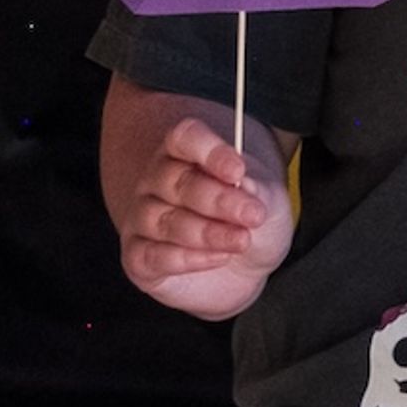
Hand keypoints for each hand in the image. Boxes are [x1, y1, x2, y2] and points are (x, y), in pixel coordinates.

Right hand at [119, 114, 291, 322]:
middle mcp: (157, 181)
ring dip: (209, 233)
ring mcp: (143, 219)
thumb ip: (256, 188)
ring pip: (167, 221)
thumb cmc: (250, 221)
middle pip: (179, 182)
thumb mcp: (268, 200)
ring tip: (242, 240)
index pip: (185, 138)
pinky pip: (153, 256)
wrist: (248, 268)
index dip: (210, 151)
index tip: (238, 170)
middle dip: (220, 200)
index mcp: (187, 153)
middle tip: (253, 215)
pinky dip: (189, 259)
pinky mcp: (138, 258)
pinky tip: (219, 257)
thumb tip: (241, 182)